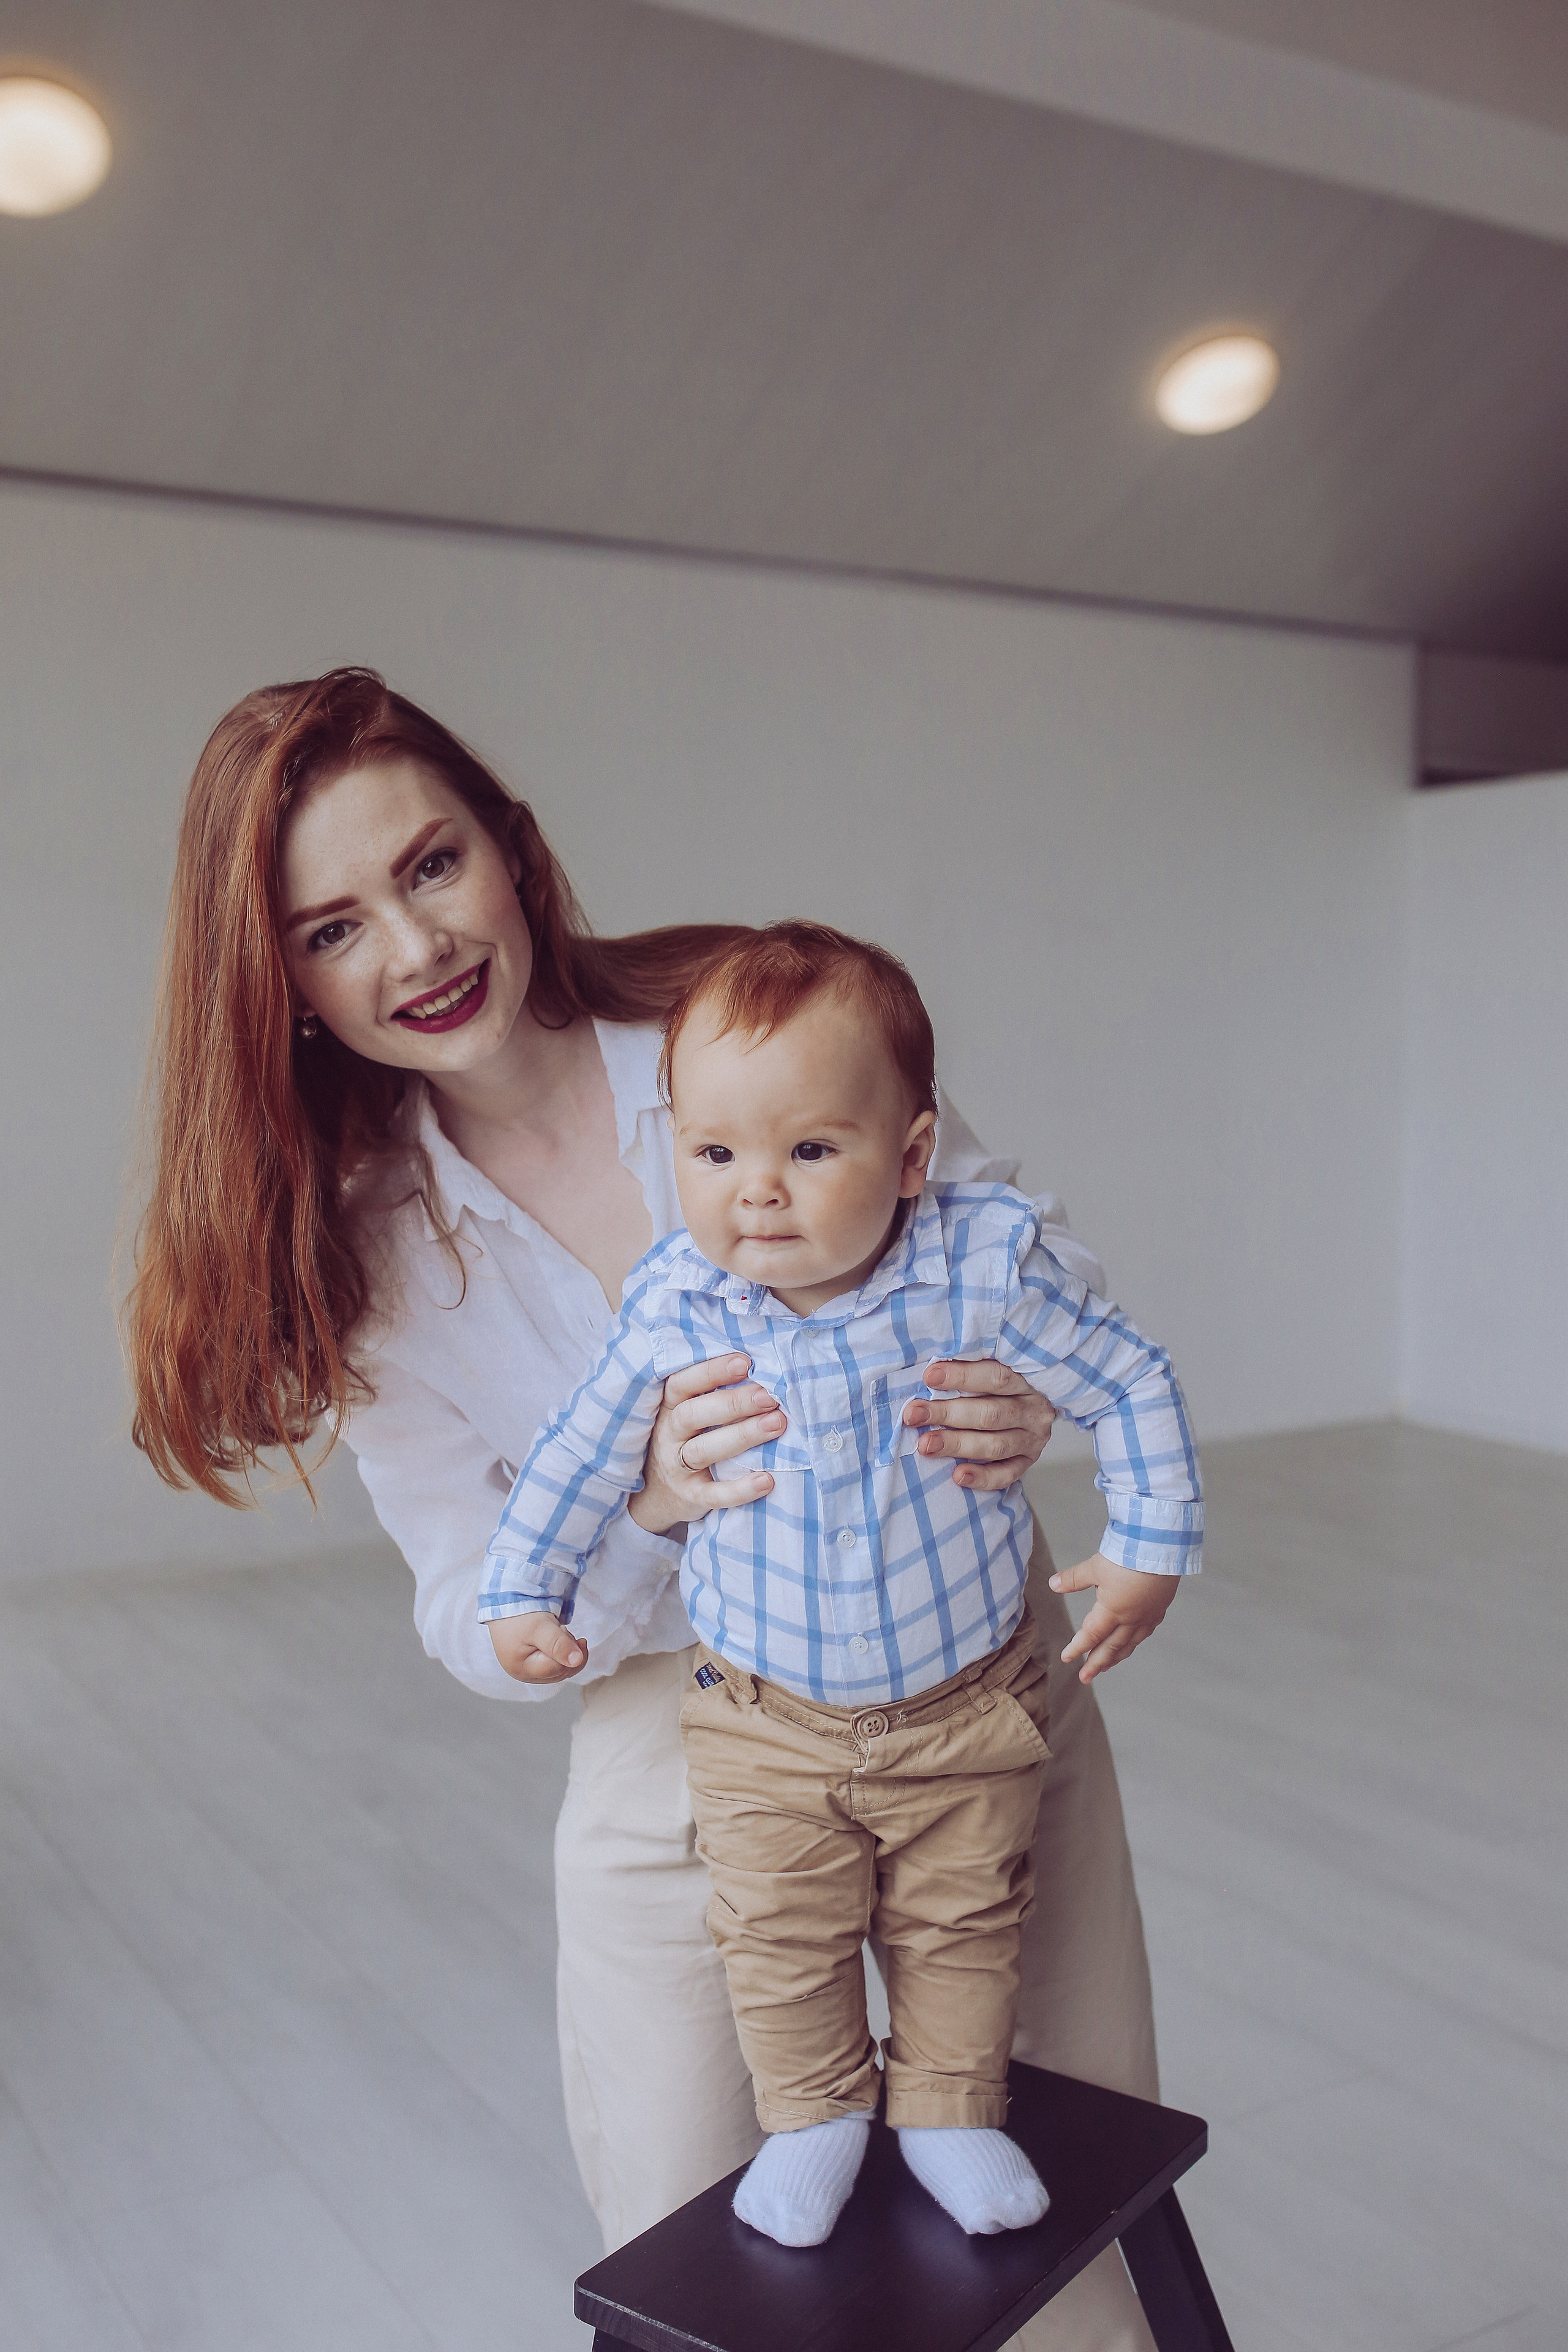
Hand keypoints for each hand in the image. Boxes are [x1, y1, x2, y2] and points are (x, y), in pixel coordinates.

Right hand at [488, 1611, 589, 1684]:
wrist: (506, 1603)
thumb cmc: (518, 1615)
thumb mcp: (540, 1627)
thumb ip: (558, 1644)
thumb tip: (576, 1661)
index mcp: (522, 1670)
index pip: (560, 1668)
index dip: (567, 1647)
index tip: (560, 1628)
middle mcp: (524, 1674)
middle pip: (562, 1670)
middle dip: (567, 1648)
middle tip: (558, 1628)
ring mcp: (529, 1670)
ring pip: (561, 1667)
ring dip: (565, 1648)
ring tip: (555, 1631)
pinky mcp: (533, 1663)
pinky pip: (555, 1663)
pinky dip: (561, 1649)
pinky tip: (556, 1636)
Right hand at [627, 1353, 783, 1534]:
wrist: (658, 1494)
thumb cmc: (687, 1439)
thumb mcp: (688, 1412)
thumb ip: (713, 1392)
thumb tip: (761, 1369)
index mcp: (669, 1407)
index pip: (682, 1384)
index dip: (711, 1371)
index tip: (745, 1362)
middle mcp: (669, 1435)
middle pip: (694, 1415)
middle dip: (733, 1403)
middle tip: (769, 1396)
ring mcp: (677, 1468)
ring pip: (704, 1451)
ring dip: (742, 1436)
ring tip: (777, 1424)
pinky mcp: (690, 1497)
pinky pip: (713, 1495)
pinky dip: (739, 1489)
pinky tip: (767, 1480)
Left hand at [902, 1361, 1056, 1490]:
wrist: (1027, 1414)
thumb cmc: (996, 1390)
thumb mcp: (989, 1373)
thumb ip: (968, 1371)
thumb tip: (927, 1373)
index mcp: (1026, 1381)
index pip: (996, 1377)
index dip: (962, 1376)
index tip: (929, 1376)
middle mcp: (1033, 1411)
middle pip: (990, 1414)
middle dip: (948, 1414)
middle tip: (914, 1415)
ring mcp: (1032, 1440)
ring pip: (995, 1445)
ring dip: (957, 1445)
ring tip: (926, 1445)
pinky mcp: (1026, 1464)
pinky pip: (1006, 1475)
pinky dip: (982, 1477)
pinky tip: (958, 1475)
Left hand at [1049, 1554, 1180, 1682]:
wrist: (1162, 1549)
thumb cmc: (1128, 1556)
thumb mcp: (1095, 1566)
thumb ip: (1073, 1579)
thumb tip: (1052, 1584)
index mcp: (1111, 1611)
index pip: (1090, 1635)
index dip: (1077, 1647)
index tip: (1066, 1658)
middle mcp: (1130, 1619)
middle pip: (1110, 1647)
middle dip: (1096, 1663)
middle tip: (1085, 1678)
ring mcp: (1146, 1616)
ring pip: (1129, 1643)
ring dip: (1115, 1657)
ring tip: (1105, 1667)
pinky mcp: (1159, 1608)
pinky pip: (1144, 1632)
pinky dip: (1134, 1642)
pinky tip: (1131, 1643)